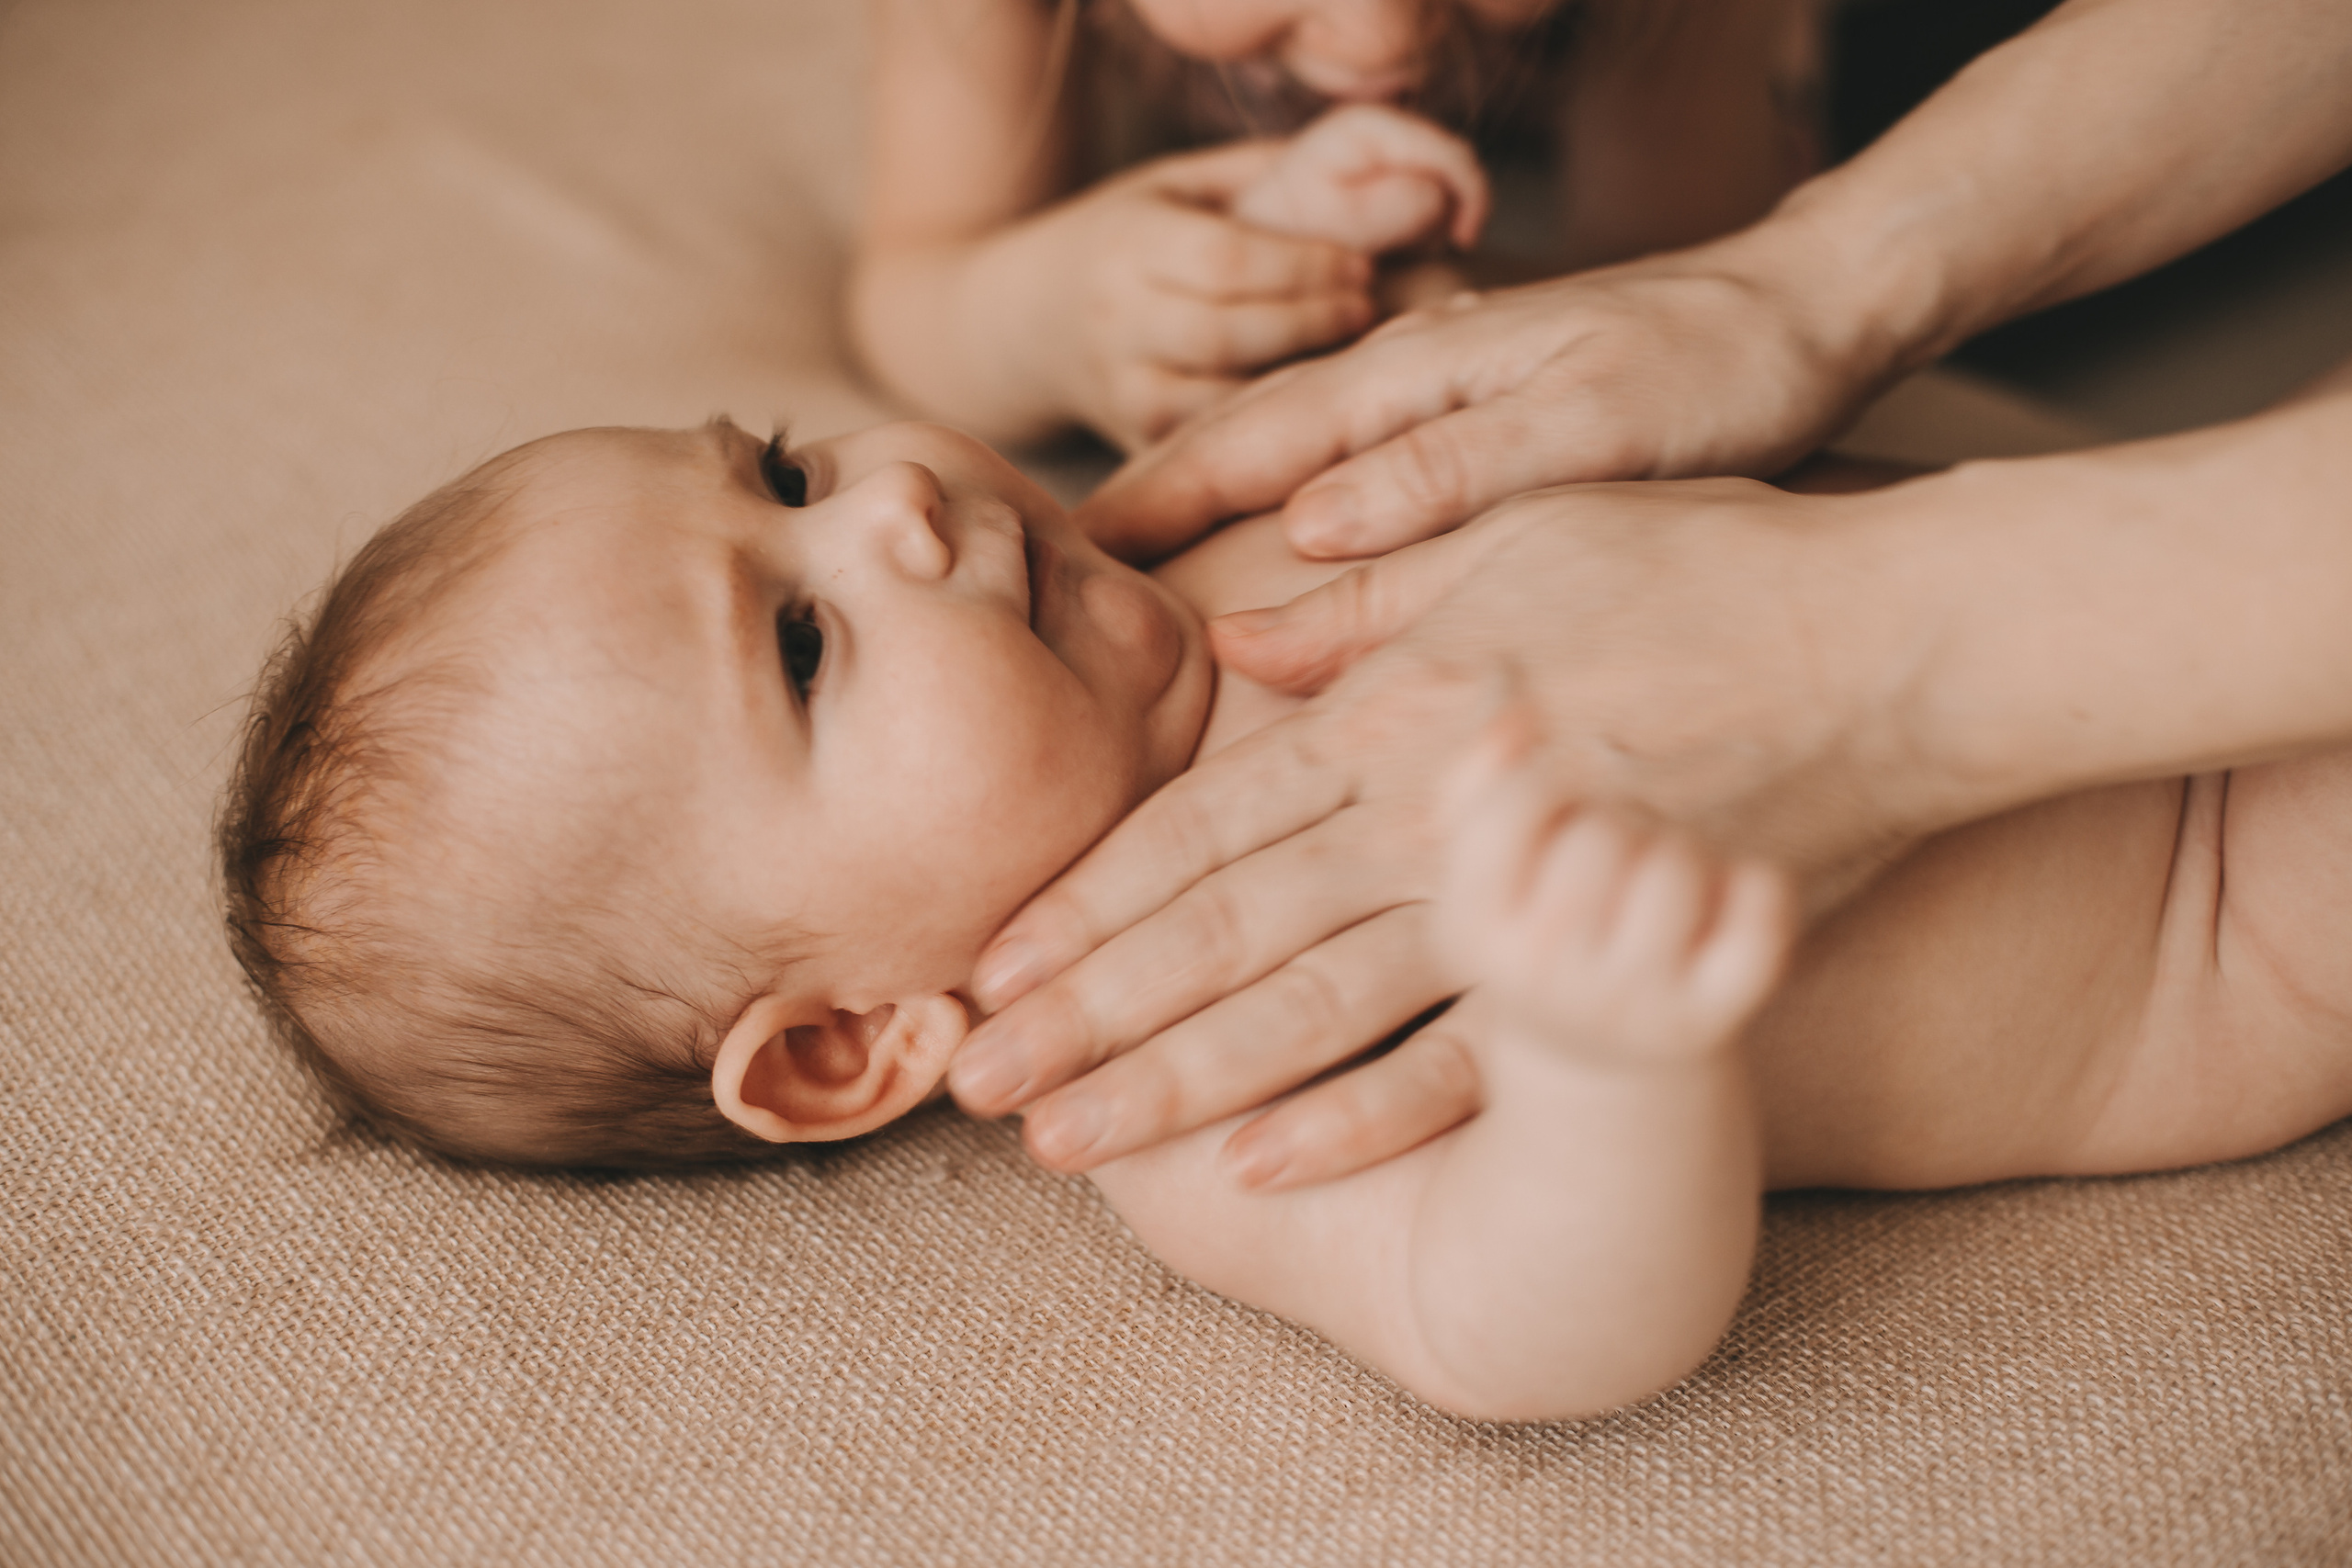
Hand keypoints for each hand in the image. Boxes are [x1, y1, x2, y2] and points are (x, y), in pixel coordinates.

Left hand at [951, 478, 1936, 1178]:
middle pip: (1221, 929)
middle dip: (1087, 1016)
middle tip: (972, 1087)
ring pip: (1309, 1007)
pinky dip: (1360, 1118)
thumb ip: (1372, 593)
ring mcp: (1517, 896)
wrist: (1903, 644)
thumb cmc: (1714, 567)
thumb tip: (1242, 638)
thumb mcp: (1524, 531)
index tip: (991, 965)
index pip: (1202, 822)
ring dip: (1176, 1084)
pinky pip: (1466, 1060)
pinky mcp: (1608, 962)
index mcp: (1394, 708)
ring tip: (1068, 1147)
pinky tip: (1262, 1167)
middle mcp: (1429, 810)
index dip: (1086, 900)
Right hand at [1007, 142, 1376, 451]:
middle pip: (1226, 332)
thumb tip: (1369, 174)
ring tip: (1349, 356)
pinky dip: (1263, 428)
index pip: (1225, 260)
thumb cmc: (1120, 242)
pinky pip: (1208, 442)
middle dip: (1309, 321)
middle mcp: (1114, 320)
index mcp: (1126, 242)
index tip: (1360, 264)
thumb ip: (1256, 175)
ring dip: (1293, 381)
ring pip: (1217, 398)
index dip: (1303, 266)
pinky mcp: (1131, 439)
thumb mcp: (1172, 184)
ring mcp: (1119, 388)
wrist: (1018, 326)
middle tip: (1367, 308)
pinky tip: (1311, 406)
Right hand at [1074, 228, 1876, 560]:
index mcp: (1420, 370)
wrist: (1807, 319)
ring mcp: (1440, 396)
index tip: (1076, 559)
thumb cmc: (1714, 374)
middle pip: (1248, 435)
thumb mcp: (1589, 424)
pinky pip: (1348, 464)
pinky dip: (1286, 498)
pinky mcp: (1476, 423)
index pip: (1254, 437)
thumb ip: (1449, 470)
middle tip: (1065, 570)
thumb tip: (1308, 522)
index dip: (1159, 501)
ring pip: (1291, 448)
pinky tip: (1278, 543)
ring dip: (1208, 495)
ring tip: (1135, 562)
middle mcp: (1413, 376)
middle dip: (1154, 497)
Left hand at [1230, 104, 1489, 255]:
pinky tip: (1385, 250)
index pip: (1451, 152)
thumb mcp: (1339, 224)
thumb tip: (1437, 197)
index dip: (1471, 195)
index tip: (1464, 242)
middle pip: (1453, 169)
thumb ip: (1391, 206)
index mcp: (1369, 127)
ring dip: (1430, 227)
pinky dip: (1418, 232)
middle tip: (1407, 254)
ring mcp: (1383, 151)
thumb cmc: (1285, 236)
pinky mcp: (1384, 176)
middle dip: (1447, 213)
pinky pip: (1426, 206)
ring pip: (1443, 190)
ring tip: (1385, 254)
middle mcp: (1380, 129)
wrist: (1248, 244)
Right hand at [1436, 719, 1793, 1067]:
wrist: (1597, 1070)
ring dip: (1683, 852)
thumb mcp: (1481, 875)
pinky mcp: (1712, 1019)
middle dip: (1617, 824)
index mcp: (1473, 934)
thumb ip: (1478, 780)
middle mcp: (1544, 978)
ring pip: (1677, 863)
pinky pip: (1759, 905)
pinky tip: (1730, 905)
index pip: (1517, 806)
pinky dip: (1757, 886)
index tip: (1556, 812)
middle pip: (1602, 831)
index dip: (1548, 784)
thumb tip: (1514, 701)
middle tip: (1614, 863)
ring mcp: (1631, 1006)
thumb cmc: (1538, 935)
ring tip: (1664, 887)